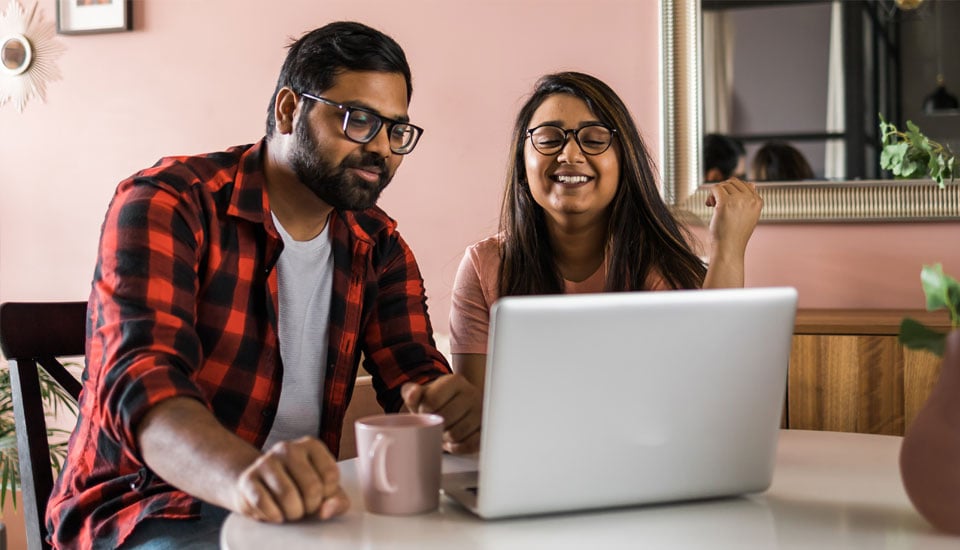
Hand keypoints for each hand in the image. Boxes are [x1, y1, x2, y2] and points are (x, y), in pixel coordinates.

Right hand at [233, 436, 349, 522]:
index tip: (320, 495)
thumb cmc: (299, 488)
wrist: (260, 486)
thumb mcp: (325, 493)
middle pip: (312, 488)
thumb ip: (338, 502)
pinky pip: (264, 504)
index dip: (328, 494)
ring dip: (293, 513)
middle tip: (304, 507)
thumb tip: (327, 510)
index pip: (331, 475)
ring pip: (288, 496)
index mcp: (311, 445)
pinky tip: (275, 512)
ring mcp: (266, 461)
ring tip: (290, 510)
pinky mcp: (248, 479)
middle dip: (311, 507)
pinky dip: (273, 516)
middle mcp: (288, 448)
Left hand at [401, 374, 481, 453]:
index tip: (424, 413)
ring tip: (443, 431)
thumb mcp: (422, 394)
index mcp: (455, 381)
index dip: (423, 412)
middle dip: (434, 426)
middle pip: (444, 419)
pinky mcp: (485, 430)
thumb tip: (412, 393)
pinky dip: (457, 447)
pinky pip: (468, 445)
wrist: (460, 406)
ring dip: (445, 438)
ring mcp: (481, 412)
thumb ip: (411, 392)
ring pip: (456, 434)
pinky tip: (453, 441)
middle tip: (434, 424)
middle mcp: (472, 394)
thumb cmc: (438, 400)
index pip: (432, 400)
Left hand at [704, 177, 761, 255]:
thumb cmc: (735, 235)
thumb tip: (752, 183)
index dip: (733, 191)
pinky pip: (715, 188)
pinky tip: (709, 205)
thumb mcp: (749, 215)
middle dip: (724, 190)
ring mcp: (738, 200)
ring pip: (724, 185)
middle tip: (717, 202)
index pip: (745, 184)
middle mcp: (750, 199)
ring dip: (716, 193)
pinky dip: (710, 195)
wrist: (729, 248)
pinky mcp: (725, 203)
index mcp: (758, 202)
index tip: (727, 202)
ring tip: (713, 205)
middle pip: (733, 182)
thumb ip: (750, 200)